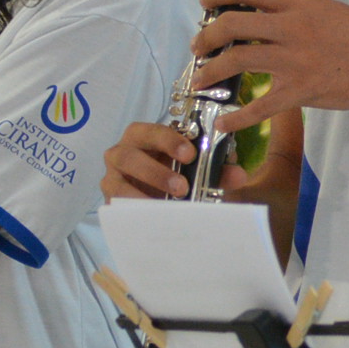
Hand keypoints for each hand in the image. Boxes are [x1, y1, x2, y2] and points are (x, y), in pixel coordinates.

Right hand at [103, 119, 268, 200]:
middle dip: (156, 171)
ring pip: (118, 181)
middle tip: (183, 187)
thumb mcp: (198, 170)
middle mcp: (122, 152)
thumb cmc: (174, 174)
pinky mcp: (110, 199)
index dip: (169, 141)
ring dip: (142, 198)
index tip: (190, 154)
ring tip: (168, 206)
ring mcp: (112, 176)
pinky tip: (153, 216)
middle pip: (128, 154)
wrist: (155, 197)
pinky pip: (116, 205)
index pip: (151, 131)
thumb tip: (238, 175)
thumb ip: (217, 170)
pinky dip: (134, 210)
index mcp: (143, 136)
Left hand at [190, 0, 348, 129]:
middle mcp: (290, 28)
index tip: (206, 1)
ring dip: (211, 70)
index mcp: (298, 3)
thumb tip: (272, 18)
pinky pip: (259, 106)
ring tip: (200, 78)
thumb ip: (298, 12)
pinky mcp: (299, 91)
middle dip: (207, 36)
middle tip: (199, 45)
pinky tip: (222, 124)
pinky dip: (236, 118)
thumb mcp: (329, 9)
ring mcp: (293, 60)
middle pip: (232, 25)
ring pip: (237, 60)